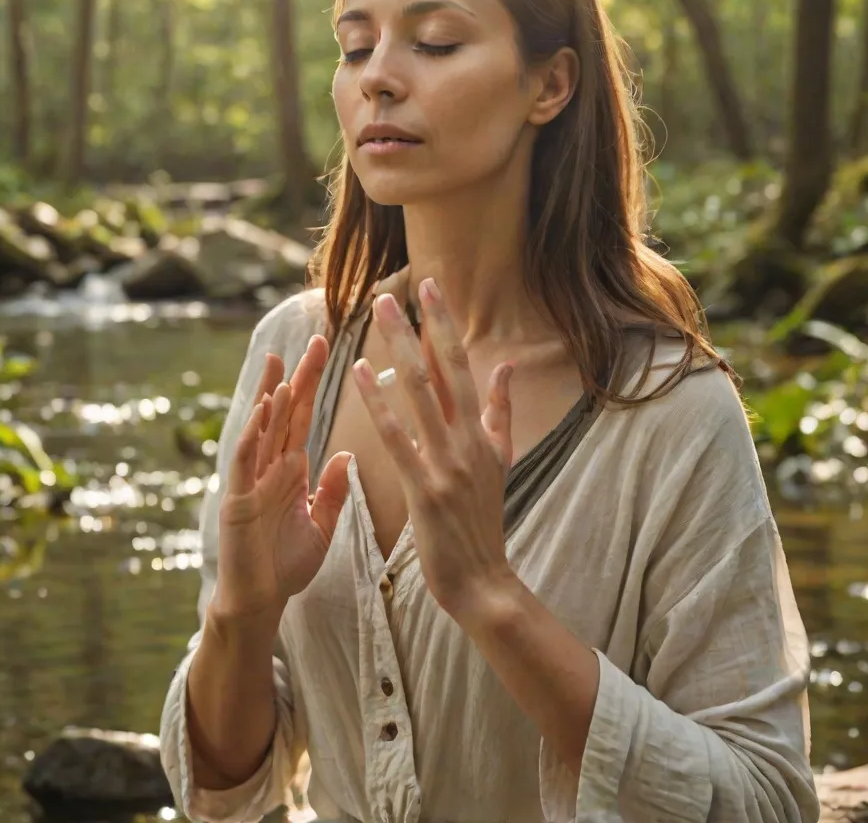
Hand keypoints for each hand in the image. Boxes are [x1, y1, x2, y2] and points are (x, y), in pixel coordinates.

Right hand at [211, 336, 351, 622]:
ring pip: (262, 432)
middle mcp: (269, 468)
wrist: (262, 602)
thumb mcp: (322, 523)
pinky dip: (251, 436)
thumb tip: (347, 454)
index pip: (302, 416)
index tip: (326, 348)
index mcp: (289, 469)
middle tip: (315, 341)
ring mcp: (250, 482)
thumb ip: (332, 489)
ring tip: (285, 367)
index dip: (312, 382)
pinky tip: (260, 412)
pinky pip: (244, 463)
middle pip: (284, 414)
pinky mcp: (237, 502)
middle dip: (297, 377)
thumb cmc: (287, 565)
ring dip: (272, 398)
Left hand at [353, 279, 516, 623]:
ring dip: (398, 349)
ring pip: (421, 393)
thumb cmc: (485, 520)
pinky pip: (398, 437)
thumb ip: (500, 411)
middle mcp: (468, 440)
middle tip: (392, 291)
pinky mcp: (427, 488)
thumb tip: (505, 365)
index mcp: (483, 432)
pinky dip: (380, 402)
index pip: (463, 366)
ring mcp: (449, 463)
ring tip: (377, 315)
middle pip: (441, 370)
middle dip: (417, 326)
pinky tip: (361, 374)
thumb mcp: (501, 460)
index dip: (444, 325)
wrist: (483, 580)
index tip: (430, 287)